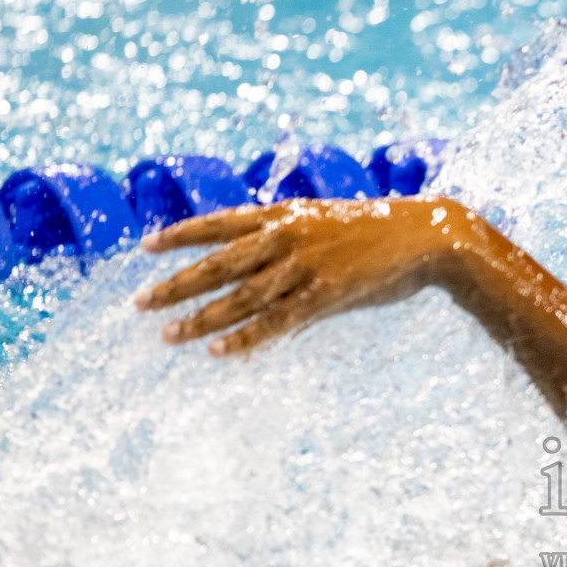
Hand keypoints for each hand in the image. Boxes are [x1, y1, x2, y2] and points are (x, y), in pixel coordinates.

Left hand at [136, 197, 489, 355]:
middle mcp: (287, 237)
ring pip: (239, 297)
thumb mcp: (328, 222)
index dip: (181, 235)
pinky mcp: (325, 296)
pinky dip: (245, 339)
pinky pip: (276, 322)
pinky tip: (218, 352)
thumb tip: (265, 256)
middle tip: (139, 303)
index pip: (219, 223)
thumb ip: (294, 237)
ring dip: (200, 318)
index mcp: (285, 214)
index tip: (146, 248)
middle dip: (175, 284)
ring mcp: (304, 267)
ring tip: (168, 335)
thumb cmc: (380, 232)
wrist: (427, 237)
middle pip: (217, 263)